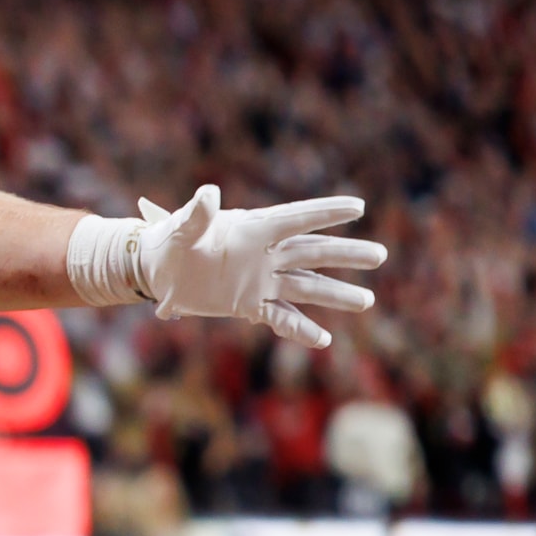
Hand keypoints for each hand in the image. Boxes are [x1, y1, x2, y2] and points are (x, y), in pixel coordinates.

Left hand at [136, 186, 384, 348]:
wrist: (156, 270)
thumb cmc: (169, 242)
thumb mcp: (180, 229)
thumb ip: (196, 214)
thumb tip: (208, 194)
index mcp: (253, 230)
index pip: (296, 219)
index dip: (325, 212)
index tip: (357, 206)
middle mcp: (264, 255)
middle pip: (313, 253)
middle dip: (346, 255)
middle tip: (380, 255)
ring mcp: (261, 280)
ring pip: (305, 287)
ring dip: (335, 295)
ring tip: (367, 301)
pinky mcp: (249, 303)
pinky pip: (280, 317)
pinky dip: (299, 329)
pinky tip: (322, 341)